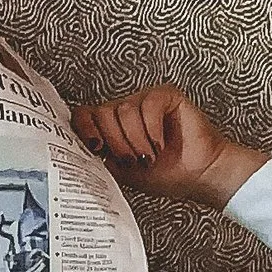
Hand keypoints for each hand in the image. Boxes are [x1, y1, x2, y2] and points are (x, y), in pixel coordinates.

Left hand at [73, 83, 268, 210]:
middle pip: (102, 113)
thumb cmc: (166, 174)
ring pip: (124, 110)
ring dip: (136, 140)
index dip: (84, 129)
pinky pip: (147, 104)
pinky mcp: (165, 95)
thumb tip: (74, 154)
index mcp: (110, 128)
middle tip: (133, 160)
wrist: (197, 176)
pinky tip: (160, 143)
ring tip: (149, 156)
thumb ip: (101, 158)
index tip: (96, 148)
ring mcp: (144, 100)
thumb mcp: (122, 172)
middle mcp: (125, 110)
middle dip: (116, 142)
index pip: (84, 115)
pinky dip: (152, 129)